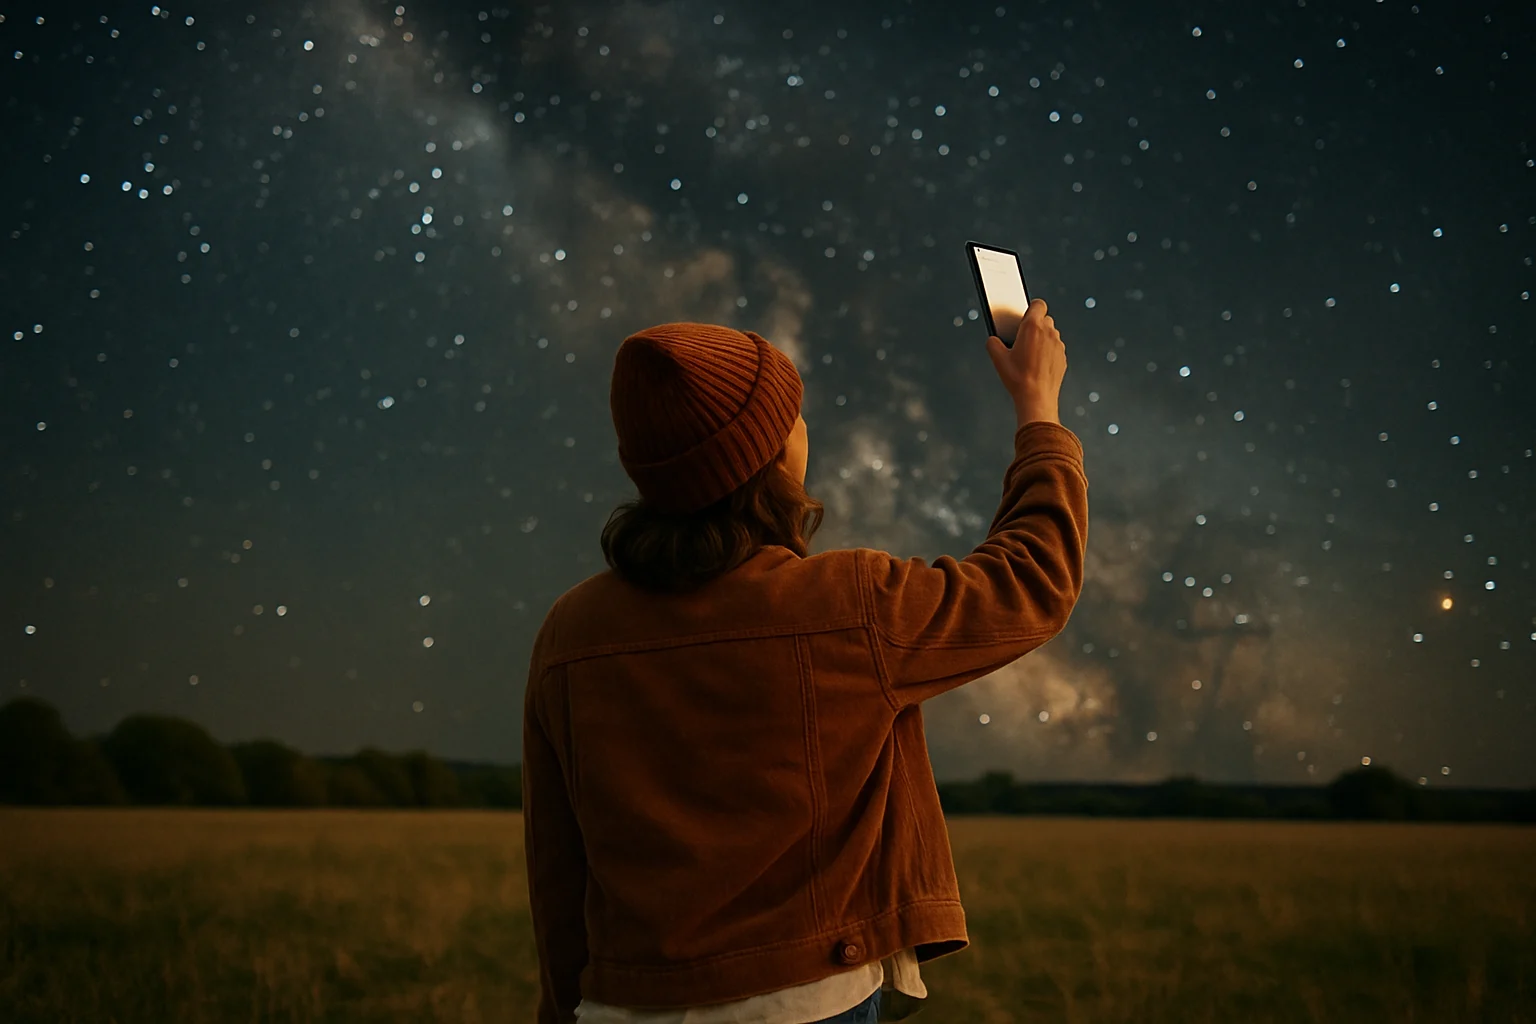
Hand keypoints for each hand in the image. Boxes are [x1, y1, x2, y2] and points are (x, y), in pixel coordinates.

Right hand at [986, 298, 1065, 424]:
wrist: (1037, 398)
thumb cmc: (1018, 378)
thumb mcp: (998, 359)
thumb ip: (993, 343)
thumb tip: (994, 340)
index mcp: (1032, 327)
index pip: (1038, 304)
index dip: (1030, 308)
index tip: (1023, 317)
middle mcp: (1049, 332)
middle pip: (1044, 318)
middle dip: (1034, 325)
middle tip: (1022, 338)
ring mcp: (1058, 344)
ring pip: (1051, 333)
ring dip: (1042, 338)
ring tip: (1029, 353)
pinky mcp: (1063, 357)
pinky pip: (1055, 347)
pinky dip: (1048, 351)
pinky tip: (1037, 364)